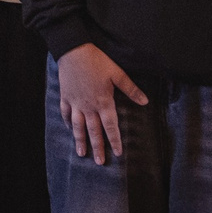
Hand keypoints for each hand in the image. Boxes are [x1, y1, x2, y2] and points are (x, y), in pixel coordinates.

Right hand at [56, 44, 147, 165]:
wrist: (73, 50)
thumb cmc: (97, 61)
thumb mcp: (117, 74)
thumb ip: (131, 89)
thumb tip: (145, 102)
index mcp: (103, 102)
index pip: (110, 126)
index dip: (115, 140)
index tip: (118, 153)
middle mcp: (89, 106)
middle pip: (93, 131)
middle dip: (97, 147)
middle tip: (99, 162)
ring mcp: (76, 102)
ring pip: (78, 126)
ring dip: (80, 140)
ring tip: (81, 154)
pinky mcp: (66, 96)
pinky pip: (66, 112)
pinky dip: (68, 122)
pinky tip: (69, 128)